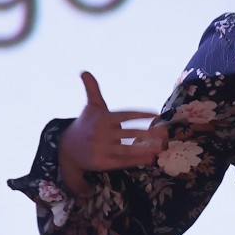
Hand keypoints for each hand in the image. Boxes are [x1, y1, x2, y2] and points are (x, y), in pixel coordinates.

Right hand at [57, 71, 166, 194]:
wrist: (68, 147)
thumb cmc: (86, 124)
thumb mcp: (91, 107)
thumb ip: (92, 89)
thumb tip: (84, 71)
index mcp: (103, 118)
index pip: (126, 115)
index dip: (141, 114)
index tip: (157, 114)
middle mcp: (103, 133)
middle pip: (130, 132)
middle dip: (149, 133)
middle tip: (165, 133)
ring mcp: (102, 148)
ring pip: (127, 149)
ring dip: (145, 149)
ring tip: (160, 147)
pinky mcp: (102, 162)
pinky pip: (121, 161)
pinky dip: (136, 160)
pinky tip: (149, 159)